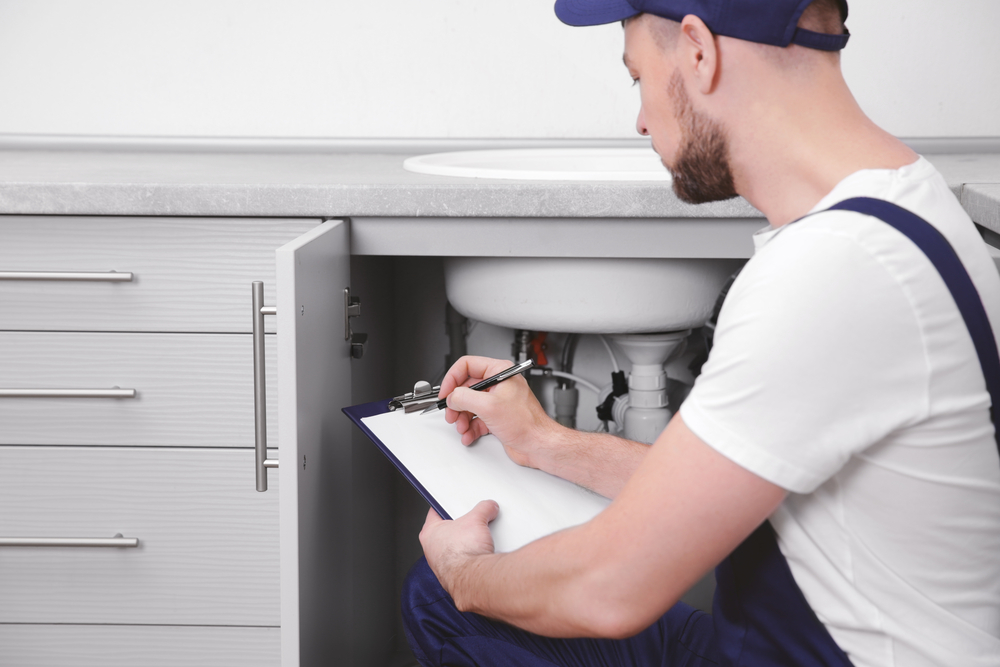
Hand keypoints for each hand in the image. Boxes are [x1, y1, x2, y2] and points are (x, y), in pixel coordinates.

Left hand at [419, 500, 498, 601]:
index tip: (455, 504)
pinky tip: (480, 554)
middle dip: (462, 525)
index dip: (447, 506)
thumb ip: (483, 509)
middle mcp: (431, 550)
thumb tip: (488, 507)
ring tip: (479, 538)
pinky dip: (471, 557)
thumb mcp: (476, 520)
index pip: (435, 512)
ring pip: (456, 547)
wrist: (475, 578)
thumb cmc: (464, 553)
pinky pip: (463, 561)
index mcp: (429, 533)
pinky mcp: (455, 576)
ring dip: (467, 542)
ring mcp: (442, 565)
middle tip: (473, 521)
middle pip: (448, 530)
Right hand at [439, 355, 557, 466]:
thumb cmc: (527, 423)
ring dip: (462, 417)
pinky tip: (469, 434)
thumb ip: (464, 398)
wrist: (539, 445)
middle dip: (457, 403)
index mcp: (500, 372)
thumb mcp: (489, 406)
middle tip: (451, 413)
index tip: (446, 392)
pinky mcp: (497, 417)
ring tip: (462, 427)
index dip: (452, 378)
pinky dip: (470, 427)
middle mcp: (499, 384)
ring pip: (470, 405)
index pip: (467, 365)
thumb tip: (452, 397)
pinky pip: (477, 419)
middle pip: (467, 388)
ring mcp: (498, 401)